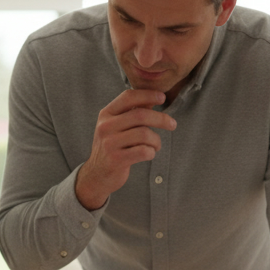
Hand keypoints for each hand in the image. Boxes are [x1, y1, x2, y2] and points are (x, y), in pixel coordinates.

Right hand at [74, 89, 176, 209]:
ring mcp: (109, 143)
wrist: (97, 174)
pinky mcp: (116, 159)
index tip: (162, 97)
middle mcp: (105, 126)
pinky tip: (149, 154)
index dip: (147, 95)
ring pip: (144, 134)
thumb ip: (134, 112)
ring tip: (156, 146)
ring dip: (156, 141)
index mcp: (106, 114)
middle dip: (161, 119)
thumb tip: (155, 97)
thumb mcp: (118, 126)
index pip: (128, 97)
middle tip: (173, 124)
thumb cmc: (113, 147)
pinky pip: (143, 151)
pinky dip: (151, 152)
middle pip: (140, 115)